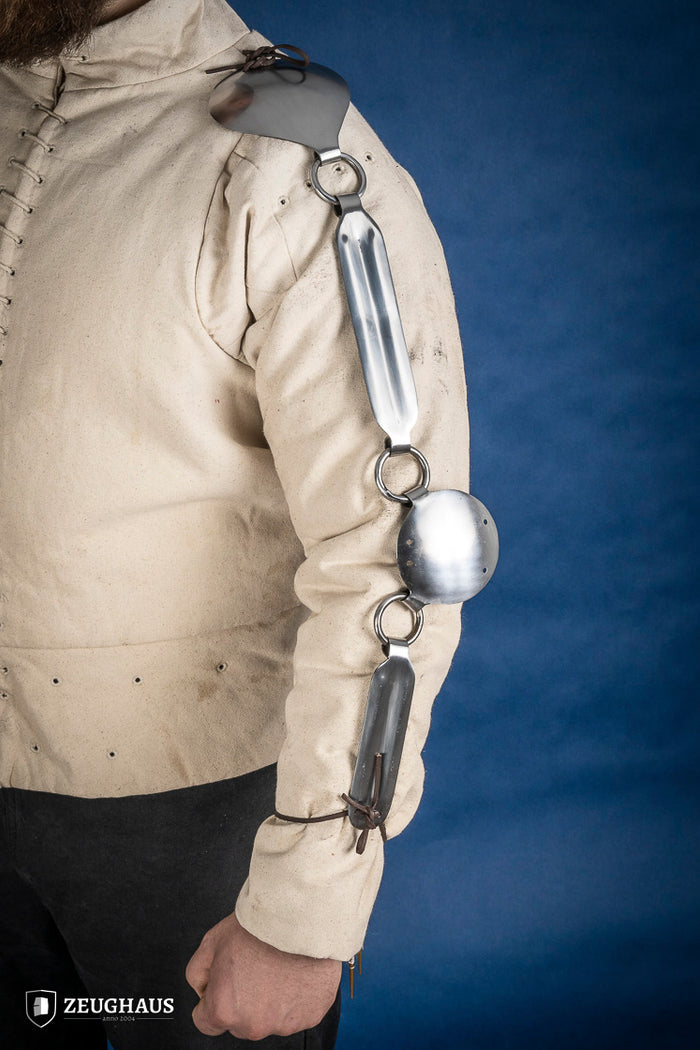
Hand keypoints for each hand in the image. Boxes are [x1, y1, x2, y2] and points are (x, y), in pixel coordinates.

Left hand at [185, 911, 341, 1039]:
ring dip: (270, 1000)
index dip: (212, 998)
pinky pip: (296, 1013)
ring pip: (269, 1018)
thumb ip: (198, 973)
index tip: (224, 983)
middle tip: (253, 967)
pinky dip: (294, 997)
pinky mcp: (309, 1016)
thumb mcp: (211, 942)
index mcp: (224, 1009)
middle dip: (243, 999)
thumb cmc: (260, 927)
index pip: (206, 1021)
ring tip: (276, 967)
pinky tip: (293, 973)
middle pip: (240, 1021)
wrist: (301, 917)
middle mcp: (253, 1024)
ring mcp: (284, 1024)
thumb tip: (204, 989)